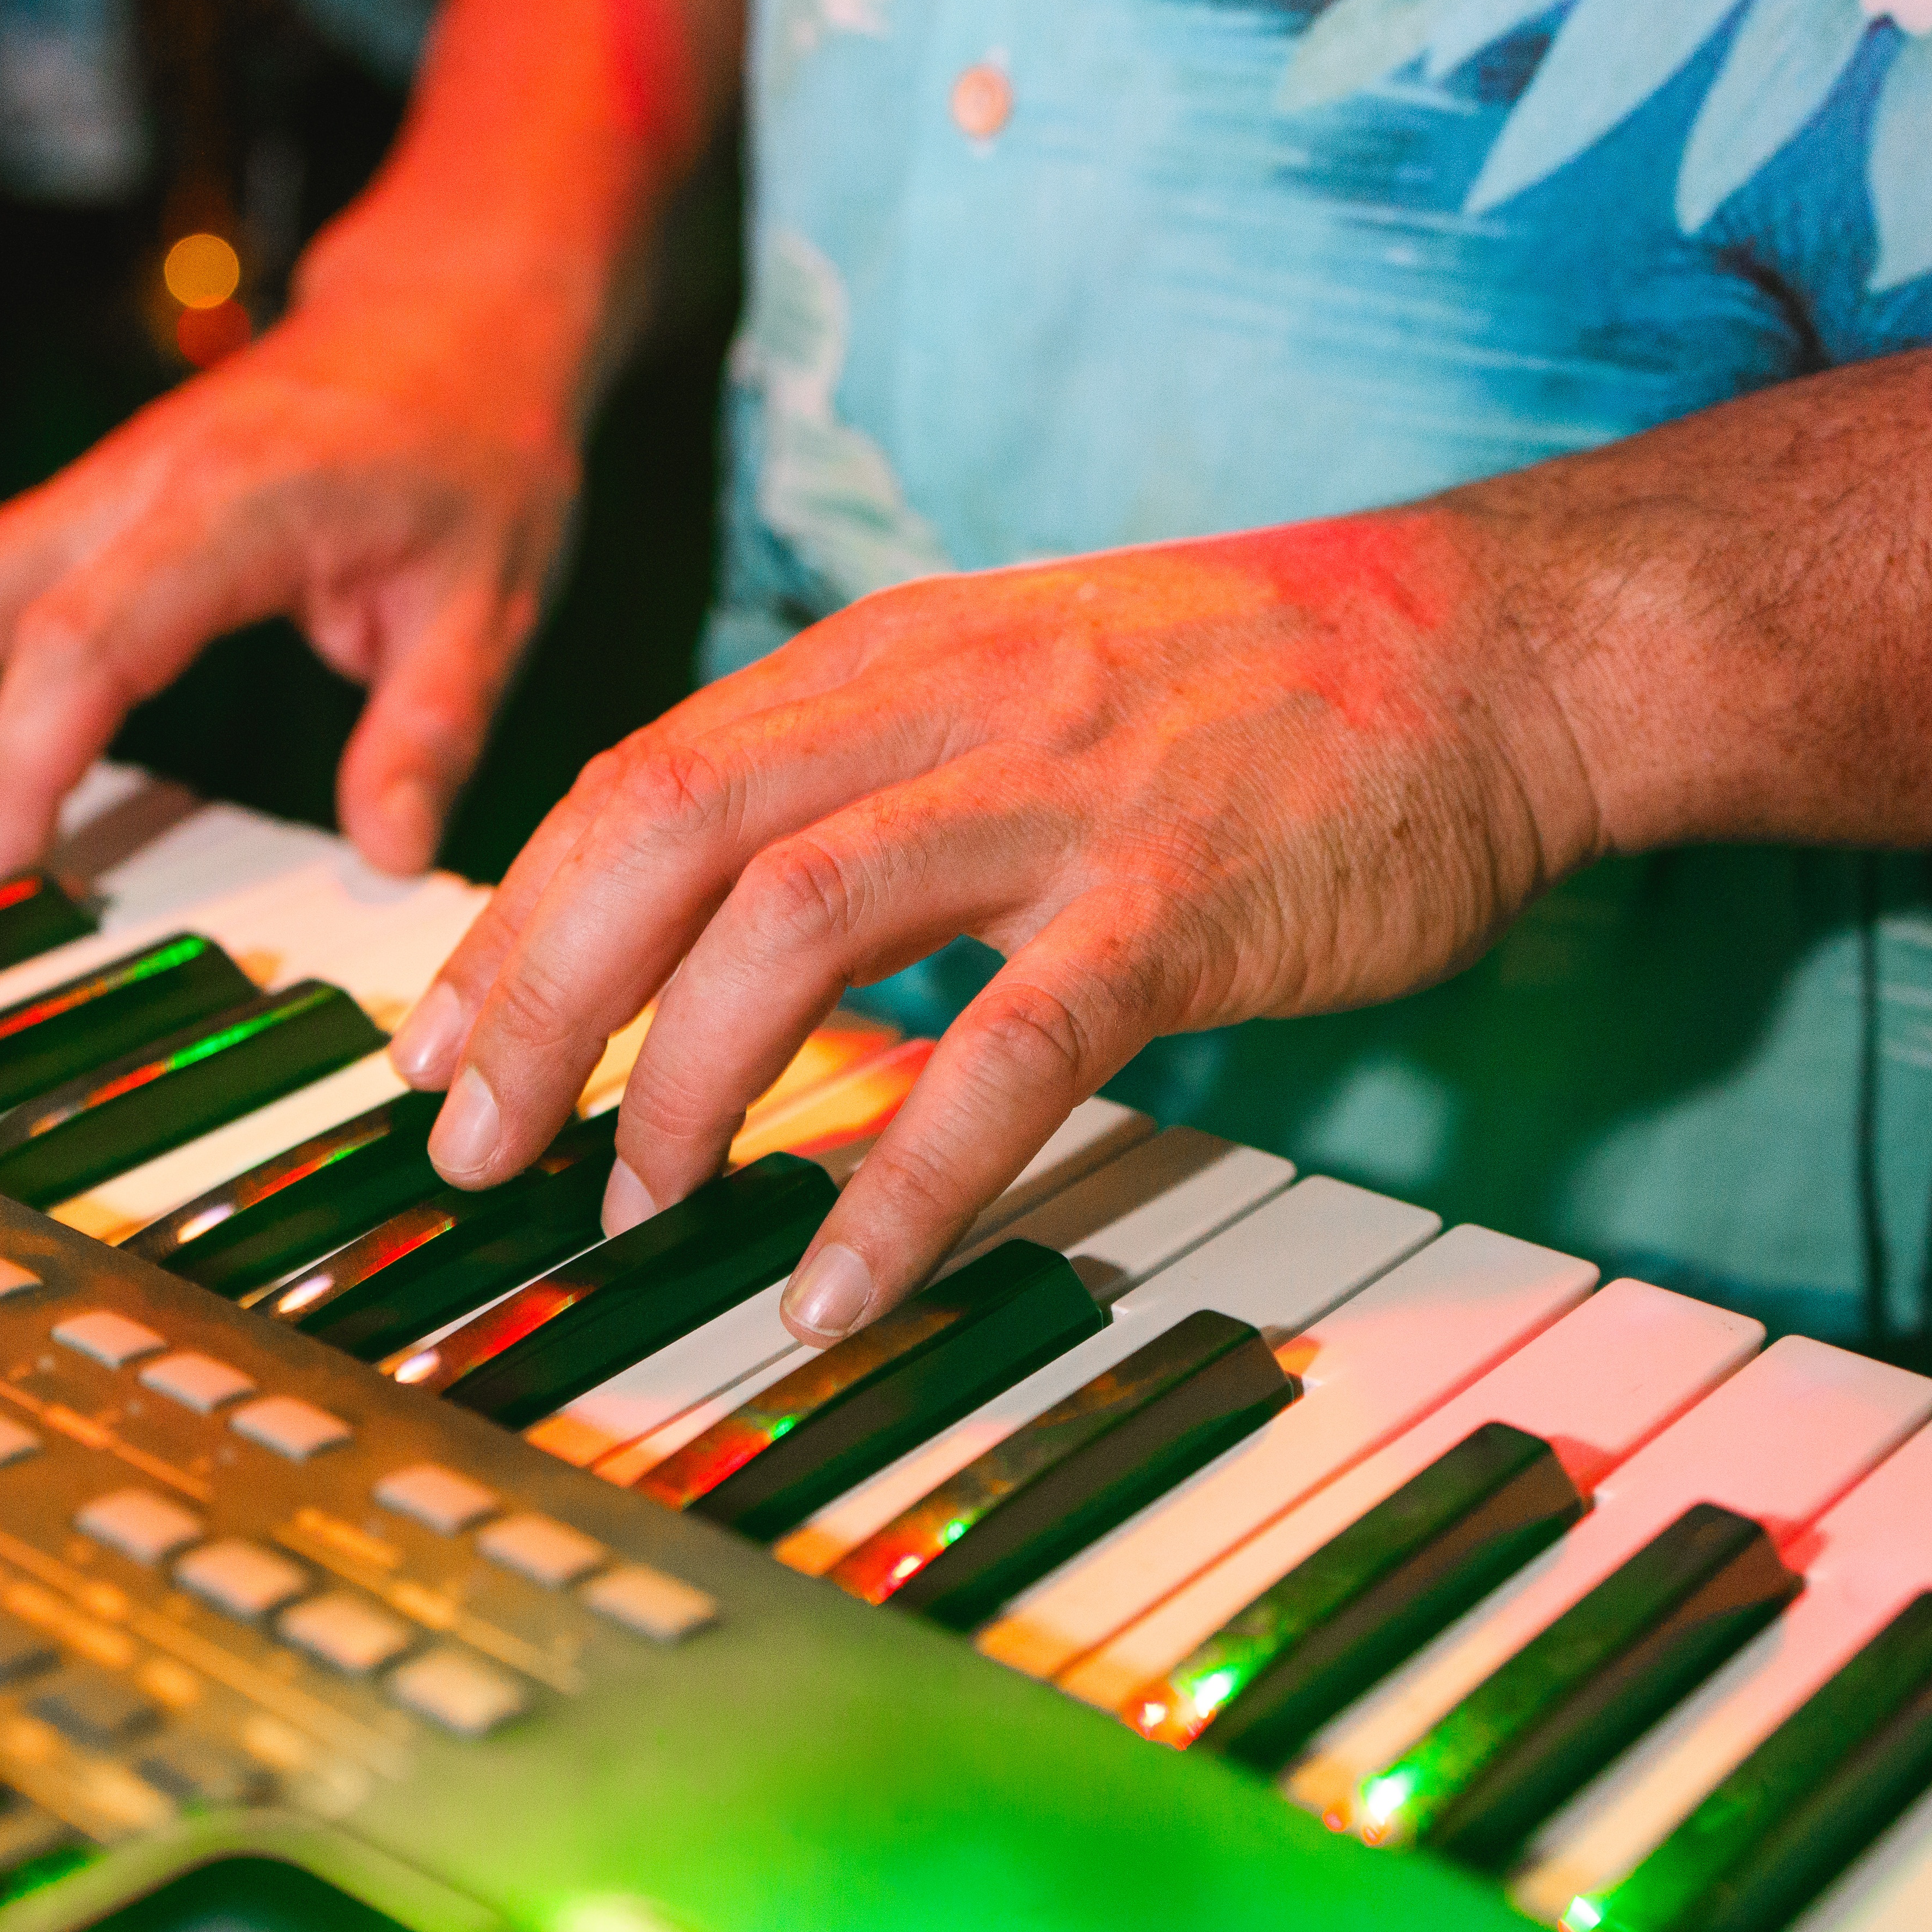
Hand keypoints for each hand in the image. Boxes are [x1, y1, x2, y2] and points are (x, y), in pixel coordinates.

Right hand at [0, 270, 586, 886]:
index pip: (89, 641)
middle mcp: (125, 493)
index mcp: (226, 504)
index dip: (21, 756)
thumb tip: (387, 861)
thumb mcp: (493, 595)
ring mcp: (86, 503)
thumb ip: (430, 729)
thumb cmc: (474, 449)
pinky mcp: (78, 525)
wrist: (453, 315)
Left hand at [386, 506, 1609, 1345]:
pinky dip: (900, 1183)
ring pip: (794, 925)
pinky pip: (1004, 1053)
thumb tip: (709, 920)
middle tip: (472, 1145)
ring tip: (633, 1209)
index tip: (433, 1041)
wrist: (1498, 644)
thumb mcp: (1013, 684)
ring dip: (682, 1081)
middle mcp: (946, 703)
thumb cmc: (1247, 692)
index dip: (512, 919)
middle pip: (666, 835)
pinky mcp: (1181, 902)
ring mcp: (1062, 796)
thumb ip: (862, 778)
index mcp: (887, 655)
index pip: (639, 779)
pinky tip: (832, 1287)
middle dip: (539, 1001)